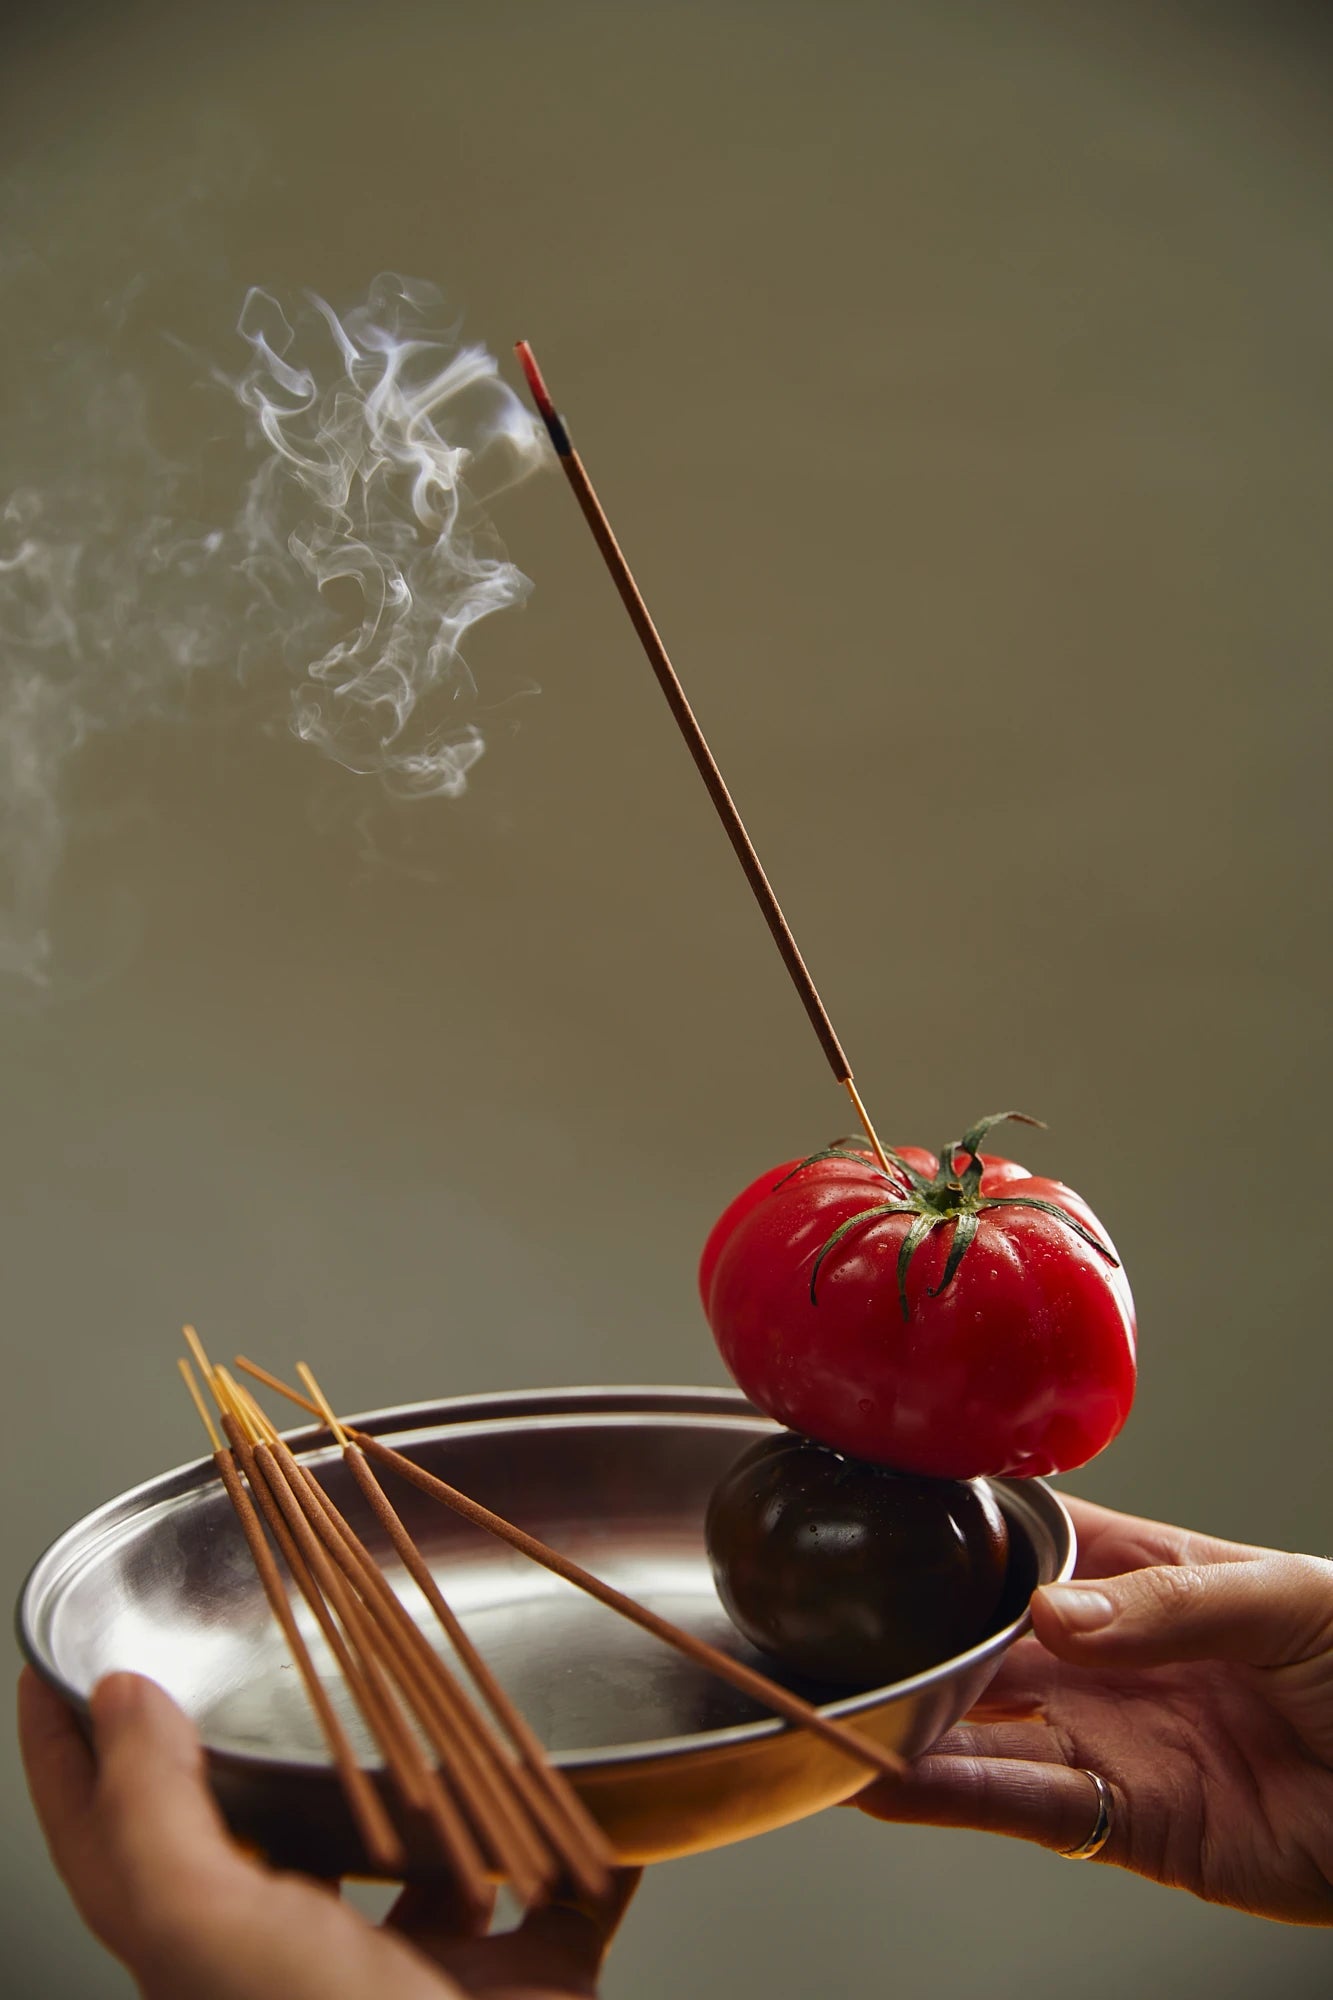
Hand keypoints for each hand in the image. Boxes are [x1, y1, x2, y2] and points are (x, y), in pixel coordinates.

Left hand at [19, 1669, 639, 1998]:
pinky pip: (565, 1902)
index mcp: (216, 1952)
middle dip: (286, 1746)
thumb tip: (121, 1700)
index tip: (58, 1662)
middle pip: (281, 1834)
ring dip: (450, 1787)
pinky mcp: (526, 1988)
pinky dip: (593, 1850)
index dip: (72, 1749)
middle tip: (288, 1646)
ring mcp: (423, 1977)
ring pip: (430, 1858)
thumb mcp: (208, 1929)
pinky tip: (601, 1796)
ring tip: (458, 1703)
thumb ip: (151, 1814)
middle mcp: (310, 1963)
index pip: (113, 1832)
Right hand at [853, 1496, 1332, 1924]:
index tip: (878, 1516)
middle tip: (830, 1630)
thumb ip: (1170, 1604)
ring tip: (835, 1711)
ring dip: (911, 1723)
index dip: (955, 1528)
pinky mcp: (1124, 1820)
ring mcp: (1107, 1736)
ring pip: (983, 1727)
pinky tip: (888, 1780)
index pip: (1027, 1538)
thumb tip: (1057, 1613)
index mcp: (1141, 1572)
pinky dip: (950, 1798)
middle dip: (911, 1634)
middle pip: (984, 1639)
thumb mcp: (1286, 1597)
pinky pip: (1022, 1805)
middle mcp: (1107, 1654)